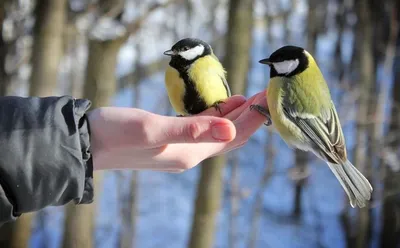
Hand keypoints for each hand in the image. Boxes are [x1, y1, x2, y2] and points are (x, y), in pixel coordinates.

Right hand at [87, 91, 267, 171]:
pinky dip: (215, 117)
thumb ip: (192, 130)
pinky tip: (221, 105)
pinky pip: (201, 130)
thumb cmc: (117, 134)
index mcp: (190, 153)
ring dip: (234, 117)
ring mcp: (179, 148)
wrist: (88, 142)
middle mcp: (188, 154)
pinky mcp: (169, 139)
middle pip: (228, 137)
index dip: (252, 121)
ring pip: (216, 133)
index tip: (267, 101)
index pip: (232, 138)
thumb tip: (231, 130)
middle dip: (248, 118)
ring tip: (249, 99)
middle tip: (264, 97)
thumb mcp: (153, 129)